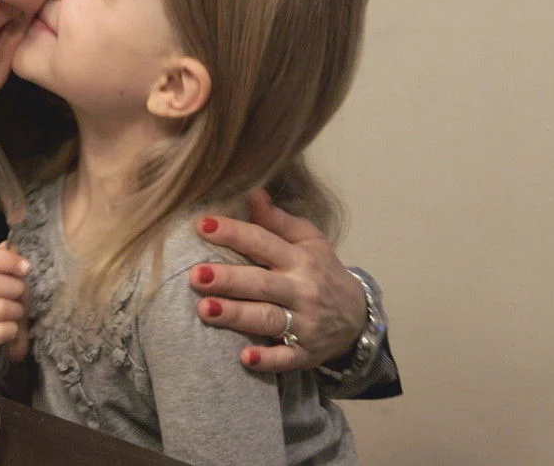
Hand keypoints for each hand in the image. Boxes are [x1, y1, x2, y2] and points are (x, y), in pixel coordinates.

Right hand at [0, 243, 30, 362]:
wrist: (2, 342)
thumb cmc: (7, 305)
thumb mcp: (11, 281)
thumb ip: (9, 263)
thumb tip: (7, 244)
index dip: (7, 260)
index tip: (26, 268)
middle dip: (15, 289)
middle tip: (21, 296)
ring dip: (16, 311)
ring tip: (16, 314)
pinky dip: (12, 331)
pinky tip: (10, 331)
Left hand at [190, 188, 363, 371]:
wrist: (358, 317)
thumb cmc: (322, 272)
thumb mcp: (309, 241)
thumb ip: (278, 220)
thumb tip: (252, 193)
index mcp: (299, 259)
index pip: (263, 242)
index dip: (234, 233)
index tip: (202, 225)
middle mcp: (301, 290)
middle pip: (261, 283)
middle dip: (228, 279)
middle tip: (195, 275)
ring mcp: (305, 323)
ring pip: (267, 319)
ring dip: (236, 315)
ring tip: (205, 309)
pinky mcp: (305, 353)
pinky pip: (286, 358)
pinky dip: (267, 359)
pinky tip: (244, 359)